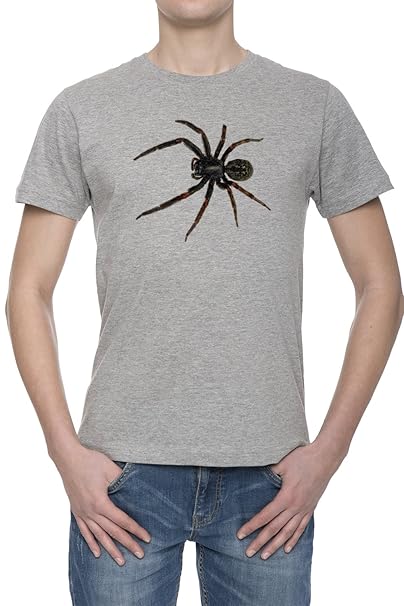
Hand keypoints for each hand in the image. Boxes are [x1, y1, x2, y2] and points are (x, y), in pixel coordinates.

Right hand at [53, 444, 150, 565]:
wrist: (68, 458)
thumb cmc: (90, 461)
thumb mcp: (110, 469)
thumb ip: (123, 481)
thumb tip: (135, 489)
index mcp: (101, 503)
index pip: (122, 521)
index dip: (136, 530)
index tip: (146, 538)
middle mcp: (91, 511)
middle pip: (113, 532)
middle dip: (127, 544)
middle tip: (140, 555)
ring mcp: (82, 513)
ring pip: (99, 536)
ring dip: (110, 549)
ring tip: (120, 561)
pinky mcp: (76, 511)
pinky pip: (84, 531)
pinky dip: (91, 543)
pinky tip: (97, 553)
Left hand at [236, 442, 341, 558]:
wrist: (325, 458)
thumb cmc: (302, 458)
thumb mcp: (282, 464)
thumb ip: (268, 473)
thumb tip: (255, 477)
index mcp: (286, 497)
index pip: (265, 516)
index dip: (252, 526)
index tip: (241, 535)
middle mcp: (295, 507)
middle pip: (274, 529)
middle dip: (260, 542)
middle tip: (248, 553)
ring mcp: (304, 509)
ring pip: (287, 533)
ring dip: (275, 545)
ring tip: (265, 555)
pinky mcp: (310, 508)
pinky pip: (301, 528)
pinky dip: (293, 539)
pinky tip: (287, 548)